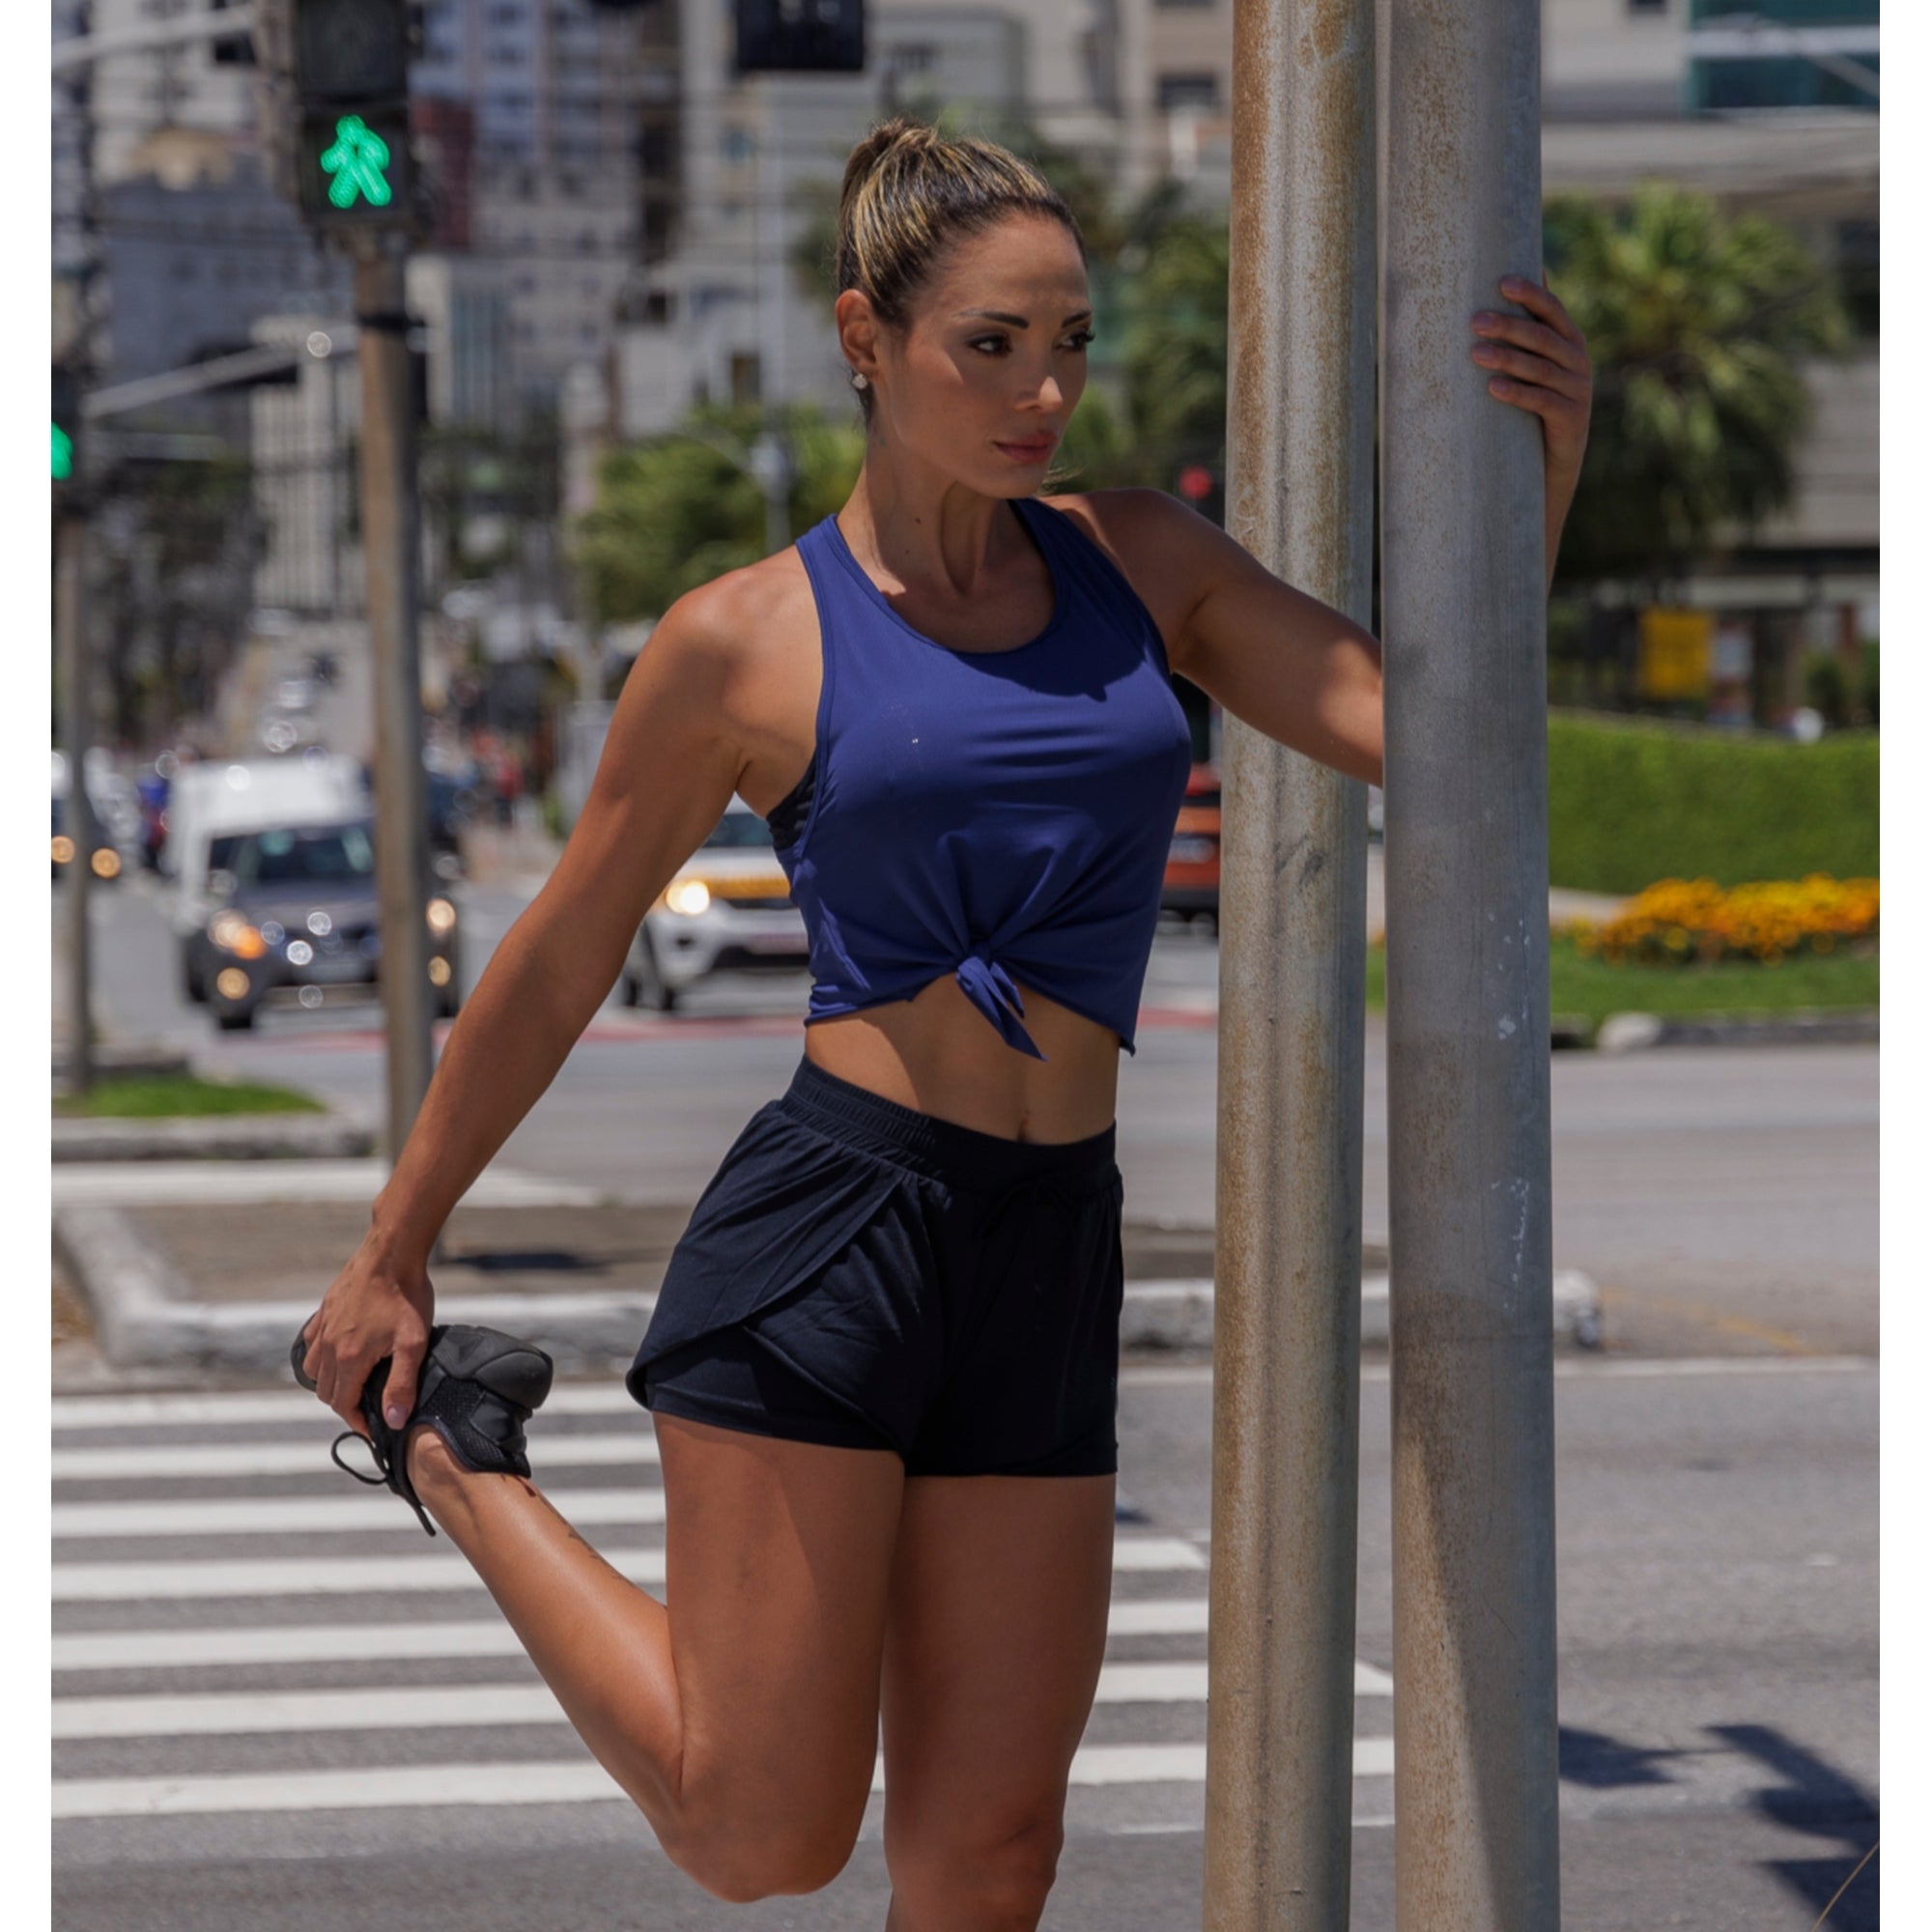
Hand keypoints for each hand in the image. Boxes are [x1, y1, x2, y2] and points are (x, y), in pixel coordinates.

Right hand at [296, 1234, 433, 1438]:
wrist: (393, 1252)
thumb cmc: (406, 1296)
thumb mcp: (413, 1343)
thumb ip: (402, 1384)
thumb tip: (393, 1420)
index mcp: (350, 1358)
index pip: (343, 1405)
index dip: (358, 1423)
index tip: (374, 1429)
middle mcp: (329, 1345)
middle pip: (327, 1392)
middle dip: (345, 1406)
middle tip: (368, 1408)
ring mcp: (324, 1326)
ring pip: (315, 1370)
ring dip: (331, 1383)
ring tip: (355, 1384)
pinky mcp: (325, 1309)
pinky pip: (312, 1342)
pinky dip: (321, 1356)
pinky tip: (339, 1353)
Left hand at [1470, 269, 1592, 495]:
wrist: (1555, 461)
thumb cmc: (1537, 403)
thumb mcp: (1536, 365)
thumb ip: (1530, 331)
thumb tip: (1510, 279)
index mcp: (1570, 340)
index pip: (1552, 309)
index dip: (1530, 294)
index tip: (1502, 283)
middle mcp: (1579, 360)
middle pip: (1542, 337)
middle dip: (1508, 326)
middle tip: (1474, 321)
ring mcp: (1578, 389)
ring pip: (1540, 368)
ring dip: (1507, 359)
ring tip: (1475, 354)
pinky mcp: (1571, 418)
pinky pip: (1542, 402)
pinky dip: (1517, 393)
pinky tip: (1493, 388)